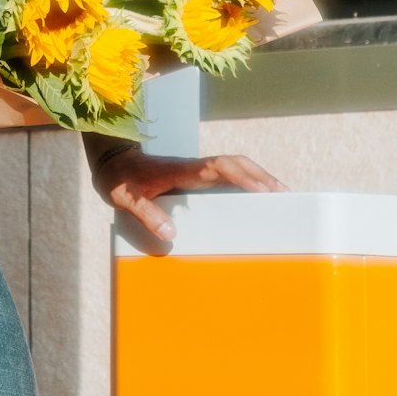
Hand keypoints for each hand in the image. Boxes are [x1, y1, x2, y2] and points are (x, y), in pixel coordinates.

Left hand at [91, 144, 286, 242]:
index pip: (219, 167)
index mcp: (182, 170)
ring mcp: (196, 171)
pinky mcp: (194, 177)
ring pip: (233, 168)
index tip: (264, 190)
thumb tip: (170, 234)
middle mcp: (194, 168)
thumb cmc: (119, 180)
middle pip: (235, 164)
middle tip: (285, 195)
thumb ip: (146, 214)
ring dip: (257, 178)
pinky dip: (244, 184)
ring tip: (280, 197)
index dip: (242, 176)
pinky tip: (254, 199)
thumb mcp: (126, 198)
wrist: (111, 160)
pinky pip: (225, 177)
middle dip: (261, 176)